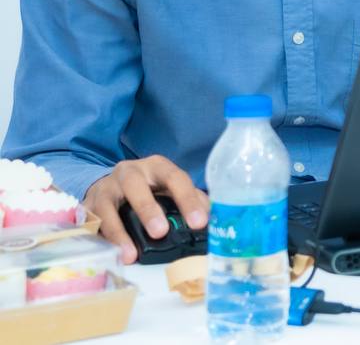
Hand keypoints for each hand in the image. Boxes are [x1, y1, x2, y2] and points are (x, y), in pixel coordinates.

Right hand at [84, 156, 208, 263]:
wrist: (111, 185)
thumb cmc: (149, 188)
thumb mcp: (170, 188)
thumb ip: (190, 200)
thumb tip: (210, 220)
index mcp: (156, 167)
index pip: (175, 178)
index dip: (188, 200)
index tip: (198, 223)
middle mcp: (129, 172)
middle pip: (136, 186)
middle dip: (148, 209)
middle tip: (160, 232)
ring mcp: (105, 188)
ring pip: (108, 206)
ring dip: (119, 231)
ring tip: (130, 254)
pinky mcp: (87, 205)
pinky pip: (91, 223)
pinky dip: (100, 239)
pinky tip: (109, 254)